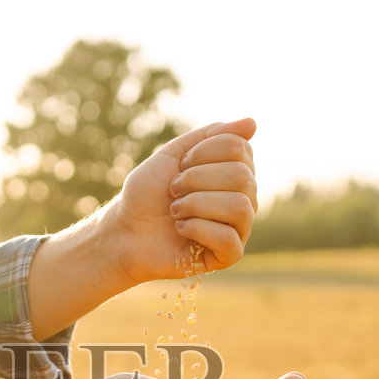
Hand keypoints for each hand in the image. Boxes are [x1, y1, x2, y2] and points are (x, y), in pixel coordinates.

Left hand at [99, 118, 258, 284]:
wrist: (125, 230)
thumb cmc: (148, 193)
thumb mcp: (174, 154)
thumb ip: (212, 136)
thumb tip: (252, 123)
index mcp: (235, 170)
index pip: (238, 147)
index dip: (202, 153)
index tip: (180, 166)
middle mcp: (244, 197)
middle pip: (241, 176)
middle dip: (196, 180)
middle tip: (174, 190)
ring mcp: (239, 227)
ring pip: (239, 207)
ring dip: (196, 204)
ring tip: (175, 211)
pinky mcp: (229, 255)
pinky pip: (229, 238)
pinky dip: (197, 229)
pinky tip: (181, 230)